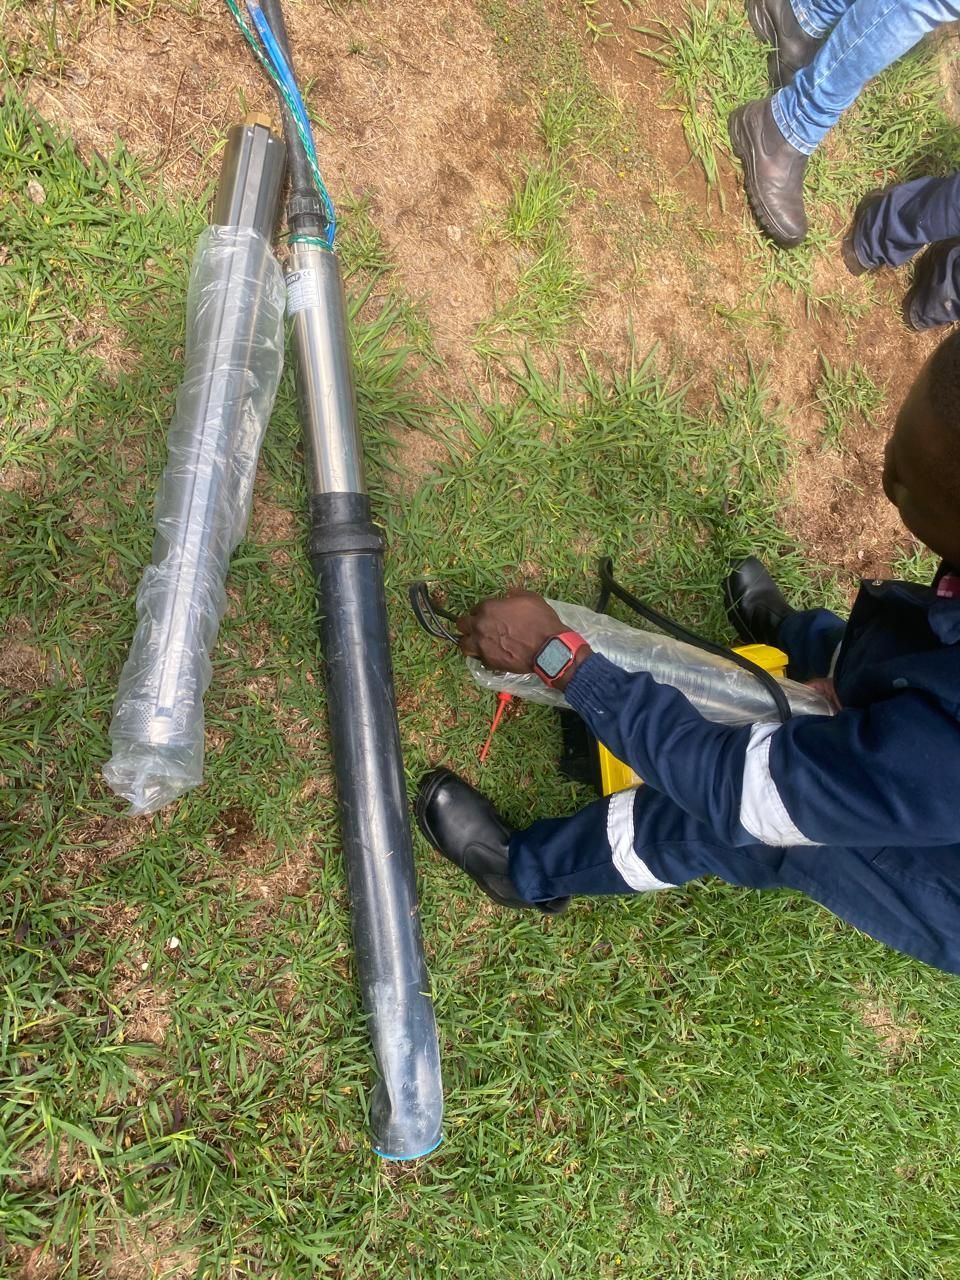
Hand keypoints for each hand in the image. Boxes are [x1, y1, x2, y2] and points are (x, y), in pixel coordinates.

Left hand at [457, 591, 588, 685]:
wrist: (548, 649)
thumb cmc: (541, 621)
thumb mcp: (530, 598)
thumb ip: (513, 595)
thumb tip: (507, 595)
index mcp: (487, 608)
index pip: (474, 608)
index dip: (481, 612)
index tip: (488, 616)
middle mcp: (479, 626)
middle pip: (461, 625)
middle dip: (468, 625)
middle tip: (479, 628)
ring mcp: (481, 645)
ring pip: (463, 644)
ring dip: (469, 642)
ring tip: (479, 643)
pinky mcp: (488, 662)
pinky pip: (479, 659)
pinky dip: (484, 657)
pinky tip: (493, 655)